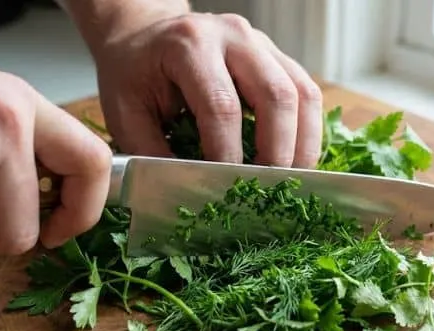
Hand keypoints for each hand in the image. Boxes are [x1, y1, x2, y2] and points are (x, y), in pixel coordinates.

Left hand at [89, 11, 323, 167]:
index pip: (222, 105)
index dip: (229, 152)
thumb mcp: (125, 112)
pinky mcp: (278, 57)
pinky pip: (308, 93)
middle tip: (269, 189)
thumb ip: (152, 152)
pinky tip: (296, 159)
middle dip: (278, 150)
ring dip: (303, 143)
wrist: (143, 35)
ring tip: (291, 180)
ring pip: (302, 93)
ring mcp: (261, 43)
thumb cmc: (133, 74)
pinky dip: (308, 131)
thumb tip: (188, 193)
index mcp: (189, 45)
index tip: (228, 187)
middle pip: (275, 95)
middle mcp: (232, 36)